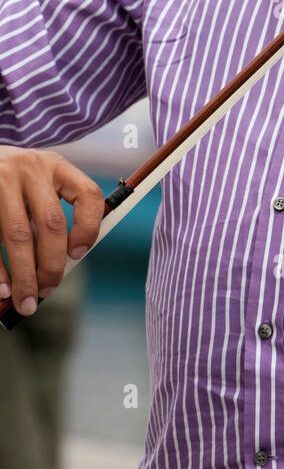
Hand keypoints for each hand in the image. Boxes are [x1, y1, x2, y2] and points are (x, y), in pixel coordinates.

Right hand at [0, 147, 103, 315]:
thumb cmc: (13, 182)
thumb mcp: (36, 185)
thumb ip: (49, 215)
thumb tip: (59, 267)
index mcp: (56, 166)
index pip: (88, 194)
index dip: (89, 228)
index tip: (78, 255)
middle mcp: (31, 169)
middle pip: (52, 223)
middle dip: (52, 265)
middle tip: (48, 290)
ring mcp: (2, 181)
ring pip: (19, 235)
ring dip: (24, 275)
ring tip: (25, 301)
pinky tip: (3, 288)